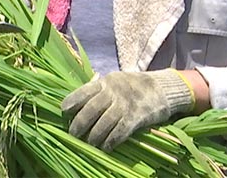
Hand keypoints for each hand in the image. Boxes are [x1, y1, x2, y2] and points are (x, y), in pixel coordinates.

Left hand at [60, 69, 194, 150]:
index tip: (63, 111)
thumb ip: (99, 89)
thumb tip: (78, 103)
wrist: (163, 88)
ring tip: (90, 143)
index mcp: (106, 82)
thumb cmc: (135, 86)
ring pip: (103, 123)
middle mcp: (113, 92)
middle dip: (79, 124)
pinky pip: (119, 132)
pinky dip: (111, 141)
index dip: (72, 101)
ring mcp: (125, 105)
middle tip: (73, 134)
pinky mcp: (136, 117)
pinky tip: (106, 147)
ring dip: (94, 136)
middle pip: (90, 109)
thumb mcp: (116, 80)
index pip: (84, 91)